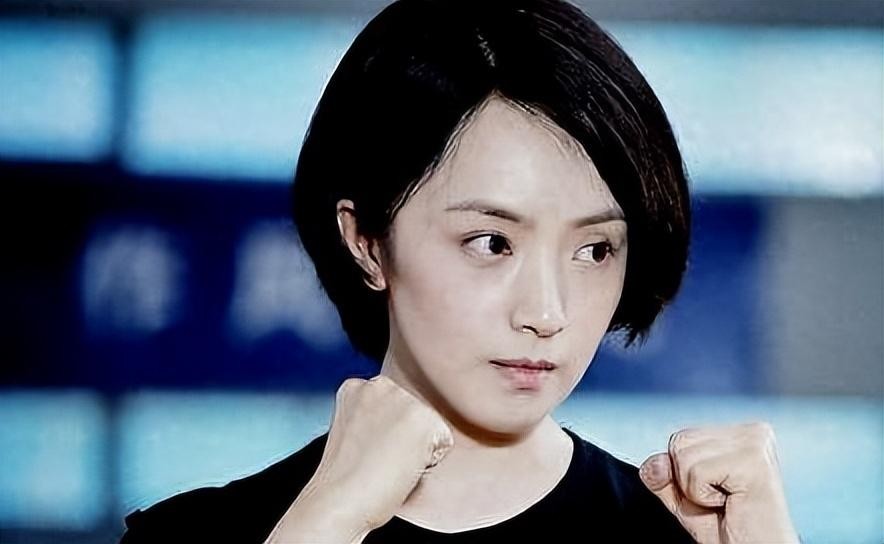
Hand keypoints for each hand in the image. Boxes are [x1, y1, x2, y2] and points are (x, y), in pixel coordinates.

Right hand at [268, 375, 453, 541]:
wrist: (339, 501)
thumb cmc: (345, 480)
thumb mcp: (351, 432)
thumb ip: (373, 416)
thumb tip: (400, 425)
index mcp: (356, 386)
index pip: (394, 406)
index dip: (386, 434)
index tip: (368, 449)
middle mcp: (381, 384)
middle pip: (414, 412)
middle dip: (405, 436)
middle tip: (378, 459)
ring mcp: (403, 399)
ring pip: (430, 426)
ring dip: (418, 447)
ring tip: (388, 463)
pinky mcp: (424, 418)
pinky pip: (443, 444)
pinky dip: (430, 461)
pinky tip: (402, 467)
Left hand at [639, 422, 798, 543]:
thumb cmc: (730, 529)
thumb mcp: (685, 497)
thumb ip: (664, 474)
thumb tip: (655, 462)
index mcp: (741, 434)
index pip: (681, 438)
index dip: (684, 474)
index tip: (717, 493)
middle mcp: (753, 432)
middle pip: (679, 441)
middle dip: (689, 480)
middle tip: (722, 500)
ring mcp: (756, 443)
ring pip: (684, 456)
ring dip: (697, 490)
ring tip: (728, 501)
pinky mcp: (754, 461)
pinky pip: (696, 472)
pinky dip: (704, 496)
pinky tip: (732, 503)